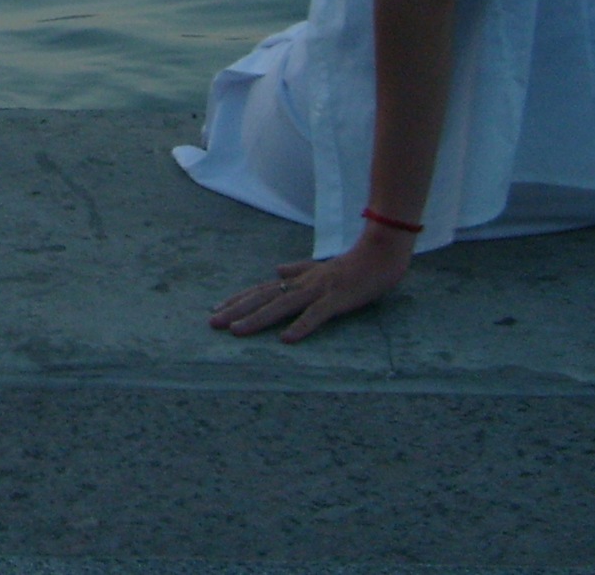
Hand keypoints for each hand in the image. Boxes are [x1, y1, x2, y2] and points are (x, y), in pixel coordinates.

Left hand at [208, 226, 414, 341]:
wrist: (381, 254)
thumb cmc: (353, 265)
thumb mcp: (320, 267)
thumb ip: (298, 269)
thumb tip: (276, 270)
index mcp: (299, 278)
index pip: (262, 289)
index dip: (239, 299)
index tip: (217, 310)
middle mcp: (303, 282)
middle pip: (264, 297)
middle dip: (237, 310)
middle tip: (213, 323)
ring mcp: (319, 290)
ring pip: (282, 305)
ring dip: (258, 318)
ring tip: (237, 331)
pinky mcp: (337, 299)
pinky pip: (317, 315)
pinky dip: (301, 326)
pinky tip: (286, 339)